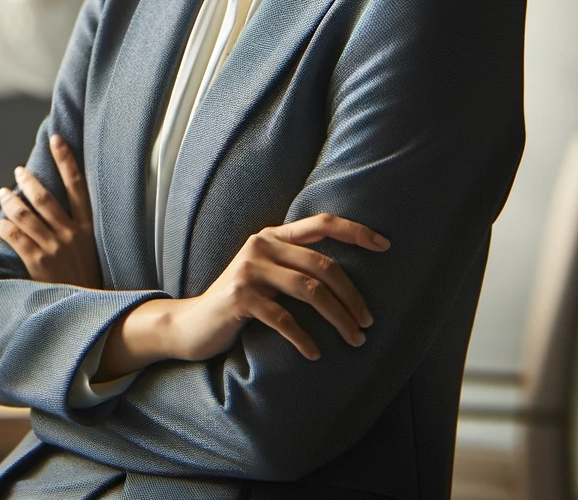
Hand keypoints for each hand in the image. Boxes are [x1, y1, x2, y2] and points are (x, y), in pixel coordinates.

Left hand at [0, 135, 101, 288]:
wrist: (91, 308)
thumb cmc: (87, 276)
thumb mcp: (92, 248)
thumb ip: (78, 227)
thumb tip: (55, 204)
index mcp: (87, 227)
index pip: (77, 185)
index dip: (66, 160)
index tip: (56, 138)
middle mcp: (71, 233)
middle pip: (44, 197)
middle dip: (28, 181)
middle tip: (19, 171)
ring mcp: (54, 248)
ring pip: (25, 215)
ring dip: (10, 202)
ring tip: (3, 194)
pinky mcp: (39, 263)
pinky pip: (16, 238)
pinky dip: (3, 227)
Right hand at [100, 214, 388, 378]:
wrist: (192, 325)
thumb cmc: (239, 304)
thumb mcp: (267, 276)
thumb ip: (295, 266)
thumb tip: (347, 279)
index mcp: (273, 236)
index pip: (321, 223)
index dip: (355, 231)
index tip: (386, 246)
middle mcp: (261, 245)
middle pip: (322, 264)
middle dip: (352, 296)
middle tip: (368, 323)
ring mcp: (248, 269)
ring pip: (309, 290)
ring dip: (339, 318)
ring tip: (354, 340)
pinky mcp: (239, 296)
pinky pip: (284, 317)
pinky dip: (304, 338)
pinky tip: (315, 354)